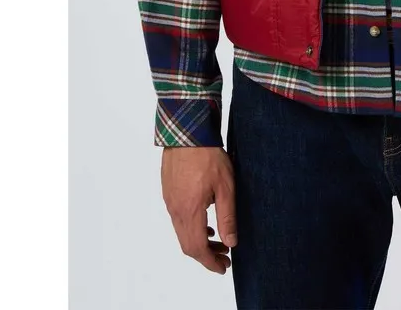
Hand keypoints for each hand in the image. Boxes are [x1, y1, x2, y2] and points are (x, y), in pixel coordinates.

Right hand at [161, 145, 237, 273]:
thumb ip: (227, 216)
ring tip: (219, 241)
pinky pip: (178, 220)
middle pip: (188, 245)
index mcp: (190, 211)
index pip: (197, 248)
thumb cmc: (208, 155)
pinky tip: (206, 224)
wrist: (187, 132)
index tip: (223, 267)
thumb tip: (231, 242)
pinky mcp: (169, 193)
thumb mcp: (226, 186)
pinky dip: (192, 229)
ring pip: (182, 233)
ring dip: (199, 242)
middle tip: (224, 258)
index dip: (210, 262)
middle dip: (206, 256)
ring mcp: (170, 202)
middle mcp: (176, 210)